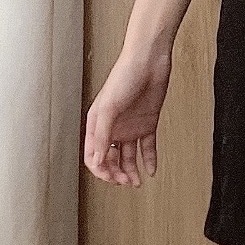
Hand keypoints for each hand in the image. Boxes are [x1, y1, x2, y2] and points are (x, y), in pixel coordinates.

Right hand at [83, 42, 170, 186]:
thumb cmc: (124, 77)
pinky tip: (151, 171)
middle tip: (127, 183)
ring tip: (137, 182)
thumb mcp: (109, 108)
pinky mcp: (147, 124)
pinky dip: (149, 160)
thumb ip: (103, 135)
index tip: (112, 180)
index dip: (101, 170)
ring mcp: (130, 127)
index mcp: (97, 124)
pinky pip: (147, 147)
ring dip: (131, 171)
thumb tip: (98, 161)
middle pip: (110, 159)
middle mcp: (112, 128)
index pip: (94, 155)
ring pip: (128, 157)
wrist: (149, 62)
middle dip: (117, 174)